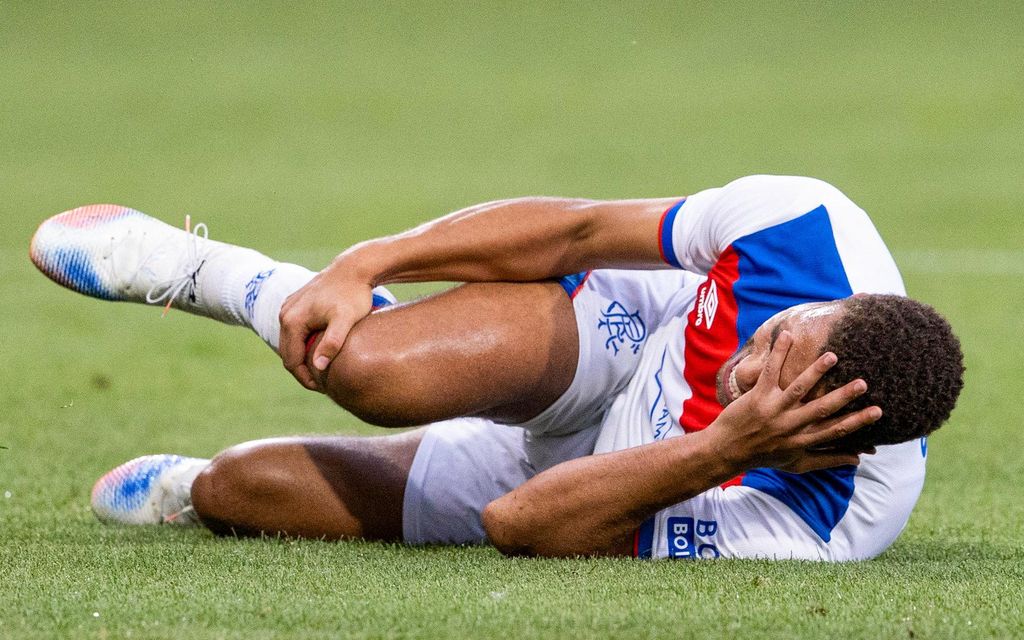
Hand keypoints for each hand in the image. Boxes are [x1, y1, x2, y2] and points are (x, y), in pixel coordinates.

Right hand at [278, 257, 374, 390]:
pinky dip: (305, 343)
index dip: (306, 379)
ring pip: (291, 342)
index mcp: (292, 321)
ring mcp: (289, 307)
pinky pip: (296, 331)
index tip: (324, 388)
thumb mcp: (345, 320)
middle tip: (325, 384)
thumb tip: (318, 366)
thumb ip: (332, 342)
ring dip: (304, 357)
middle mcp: (285, 314)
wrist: (354, 268)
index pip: (291, 361)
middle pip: (288, 353)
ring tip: (324, 369)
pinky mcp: (297, 303)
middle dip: (304, 371)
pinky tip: (321, 350)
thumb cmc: (353, 294)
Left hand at [710, 331, 881, 473]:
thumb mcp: (797, 464)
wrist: (726, 451)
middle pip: (821, 409)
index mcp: (802, 441)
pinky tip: (787, 335)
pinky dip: (778, 353)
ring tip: (832, 356)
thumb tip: (858, 459)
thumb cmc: (765, 456)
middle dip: (843, 396)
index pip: (835, 431)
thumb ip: (828, 460)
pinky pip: (769, 372)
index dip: (858, 422)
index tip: (878, 411)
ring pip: (798, 388)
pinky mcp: (757, 396)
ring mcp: (773, 409)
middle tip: (864, 383)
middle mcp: (789, 426)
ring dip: (815, 371)